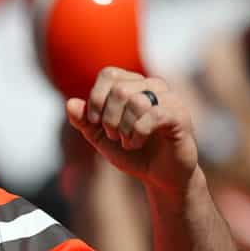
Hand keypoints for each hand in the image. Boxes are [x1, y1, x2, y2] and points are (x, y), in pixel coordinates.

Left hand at [66, 67, 198, 195]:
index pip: (108, 74)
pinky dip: (137, 133)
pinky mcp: (180, 116)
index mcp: (134, 84)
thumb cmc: (131, 152)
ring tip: (126, 141)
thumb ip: (84, 120)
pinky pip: (153, 115)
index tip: (95, 122)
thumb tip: (70, 103)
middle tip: (113, 135)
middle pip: (120, 89)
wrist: (159, 176)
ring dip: (123, 128)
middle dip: (108, 118)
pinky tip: (137, 143)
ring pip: (136, 101)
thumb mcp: (100, 137)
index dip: (96, 99)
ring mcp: (170, 99)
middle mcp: (154, 85)